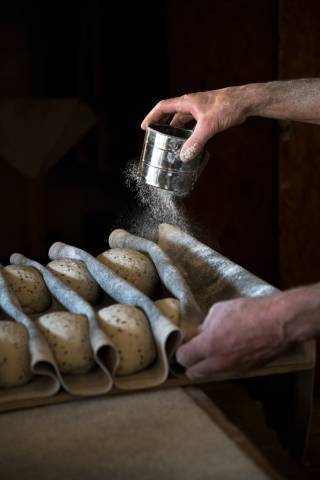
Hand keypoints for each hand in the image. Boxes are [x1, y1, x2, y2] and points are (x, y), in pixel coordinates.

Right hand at [141, 86, 250, 160]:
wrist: (245, 101)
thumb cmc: (228, 107)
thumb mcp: (209, 125)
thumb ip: (196, 141)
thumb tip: (184, 156)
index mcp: (187, 102)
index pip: (163, 107)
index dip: (152, 116)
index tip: (145, 126)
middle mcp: (191, 104)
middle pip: (171, 113)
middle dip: (162, 124)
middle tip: (155, 135)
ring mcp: (200, 109)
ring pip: (182, 119)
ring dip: (175, 128)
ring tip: (169, 140)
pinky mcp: (208, 115)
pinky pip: (193, 123)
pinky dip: (188, 131)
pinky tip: (189, 140)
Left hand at [176, 294, 291, 378]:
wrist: (280, 323)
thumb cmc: (249, 312)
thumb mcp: (220, 310)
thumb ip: (206, 324)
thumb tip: (201, 332)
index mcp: (208, 347)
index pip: (183, 358)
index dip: (181, 350)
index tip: (184, 343)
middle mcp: (218, 363)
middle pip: (193, 373)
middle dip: (190, 363)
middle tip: (193, 350)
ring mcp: (233, 369)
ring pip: (211, 374)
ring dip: (206, 365)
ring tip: (212, 349)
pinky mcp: (247, 370)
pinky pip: (227, 371)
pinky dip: (223, 364)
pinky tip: (230, 350)